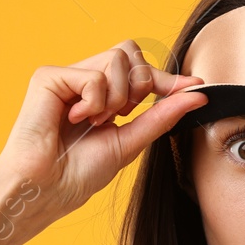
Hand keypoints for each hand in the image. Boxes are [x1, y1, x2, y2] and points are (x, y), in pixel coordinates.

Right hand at [0, 41, 206, 221]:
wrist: (47, 190)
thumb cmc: (78, 174)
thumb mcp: (130, 142)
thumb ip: (161, 116)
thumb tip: (197, 95)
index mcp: (102, 98)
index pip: (139, 71)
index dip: (166, 78)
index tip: (194, 86)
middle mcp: (84, 82)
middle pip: (130, 54)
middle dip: (140, 85)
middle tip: (123, 114)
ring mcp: (66, 77)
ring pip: (117, 58)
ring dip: (117, 97)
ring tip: (95, 122)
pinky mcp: (48, 77)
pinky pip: (94, 75)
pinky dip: (95, 102)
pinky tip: (75, 119)